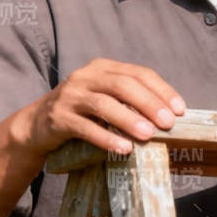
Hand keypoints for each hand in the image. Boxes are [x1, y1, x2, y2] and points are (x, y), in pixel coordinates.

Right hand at [17, 58, 186, 155]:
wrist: (36, 125)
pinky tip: (122, 148)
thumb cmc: (82, 112)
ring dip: (129, 120)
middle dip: (148, 103)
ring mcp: (70, 96)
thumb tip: (169, 117)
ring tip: (148, 135)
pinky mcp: (58, 118)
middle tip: (168, 123)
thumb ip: (130, 101)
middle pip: (122, 85)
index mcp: (103, 68)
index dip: (161, 90)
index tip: (180, 110)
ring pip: (104, 105)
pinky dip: (106, 138)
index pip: (138, 73)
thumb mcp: (106, 99)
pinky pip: (85, 127)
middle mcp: (86, 76)